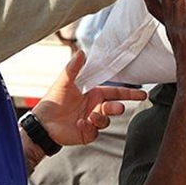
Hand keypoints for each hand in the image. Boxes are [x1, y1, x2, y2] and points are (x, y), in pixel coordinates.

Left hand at [31, 51, 146, 146]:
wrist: (43, 122)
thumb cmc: (53, 100)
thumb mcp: (64, 82)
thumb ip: (74, 68)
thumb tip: (82, 52)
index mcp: (93, 94)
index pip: (116, 92)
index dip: (130, 93)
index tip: (142, 94)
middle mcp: (95, 107)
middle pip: (115, 107)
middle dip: (118, 107)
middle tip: (118, 108)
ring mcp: (92, 121)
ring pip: (107, 120)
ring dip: (101, 118)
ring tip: (90, 117)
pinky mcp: (88, 133)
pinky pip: (96, 131)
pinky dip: (89, 127)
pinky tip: (79, 124)